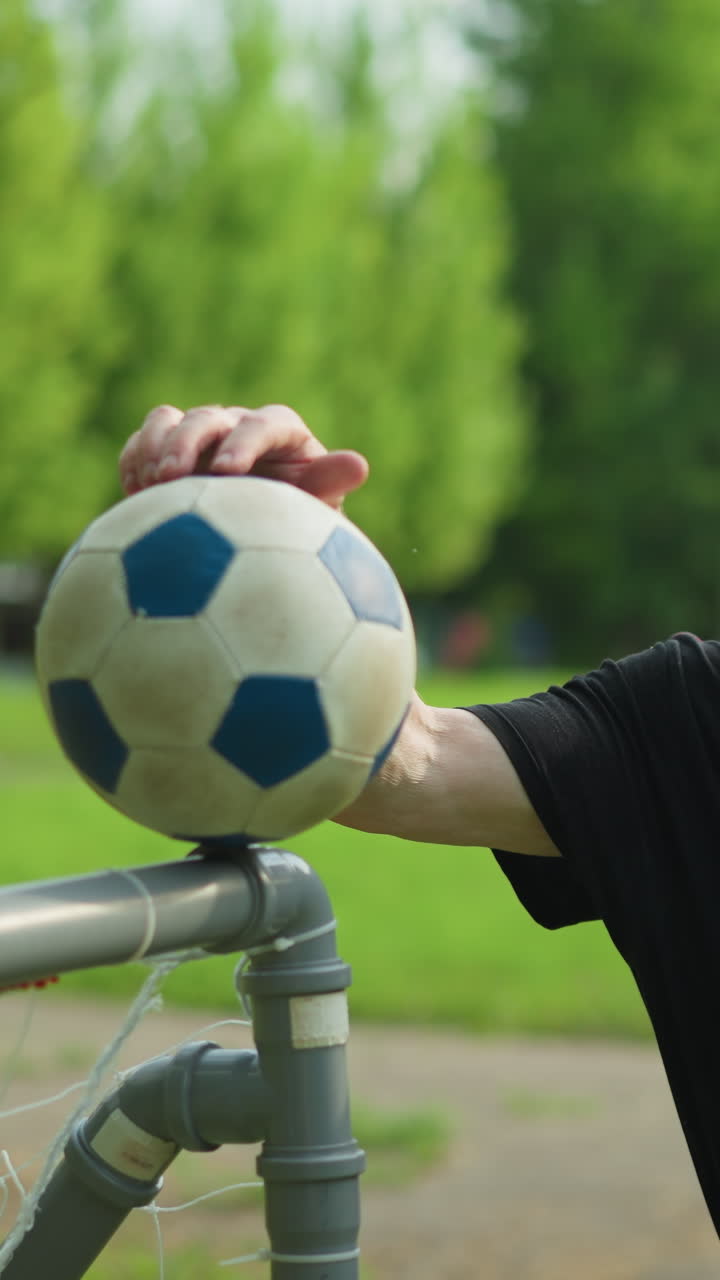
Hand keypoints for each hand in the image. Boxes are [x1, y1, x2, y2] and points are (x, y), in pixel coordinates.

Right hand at [118, 403, 368, 509]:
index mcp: (280, 432)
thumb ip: (329, 485)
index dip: (244, 442)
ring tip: (147, 484)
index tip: (227, 473)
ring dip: (154, 447)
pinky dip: (133, 461)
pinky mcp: (167, 450)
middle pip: (208, 418)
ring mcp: (200, 436)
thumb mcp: (315, 512)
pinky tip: (131, 493)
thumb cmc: (296, 528)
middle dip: (187, 443)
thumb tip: (359, 466)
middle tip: (171, 478)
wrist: (259, 542)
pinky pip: (142, 443)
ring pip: (168, 420)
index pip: (264, 424)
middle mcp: (237, 426)